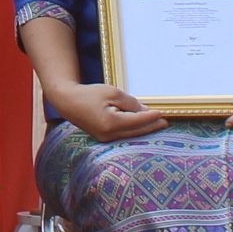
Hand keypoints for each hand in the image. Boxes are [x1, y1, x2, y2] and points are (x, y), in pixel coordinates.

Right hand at [52, 81, 169, 142]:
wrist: (68, 102)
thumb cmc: (89, 94)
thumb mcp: (112, 92)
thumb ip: (130, 102)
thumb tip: (144, 111)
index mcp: (111, 123)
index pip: (137, 121)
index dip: (151, 117)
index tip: (162, 113)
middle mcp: (109, 135)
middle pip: (136, 132)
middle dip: (151, 127)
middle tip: (165, 123)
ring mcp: (105, 139)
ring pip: (130, 135)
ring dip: (144, 130)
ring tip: (156, 125)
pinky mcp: (103, 138)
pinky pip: (123, 135)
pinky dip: (133, 131)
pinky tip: (141, 127)